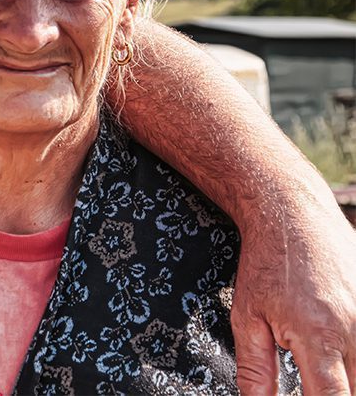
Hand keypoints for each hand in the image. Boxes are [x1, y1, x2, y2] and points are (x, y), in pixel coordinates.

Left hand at [232, 203, 355, 394]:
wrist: (292, 214)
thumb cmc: (267, 264)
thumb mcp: (246, 317)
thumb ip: (255, 368)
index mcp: (319, 336)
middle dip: (335, 392)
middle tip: (310, 378)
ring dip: (349, 375)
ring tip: (320, 356)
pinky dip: (355, 351)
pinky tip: (337, 342)